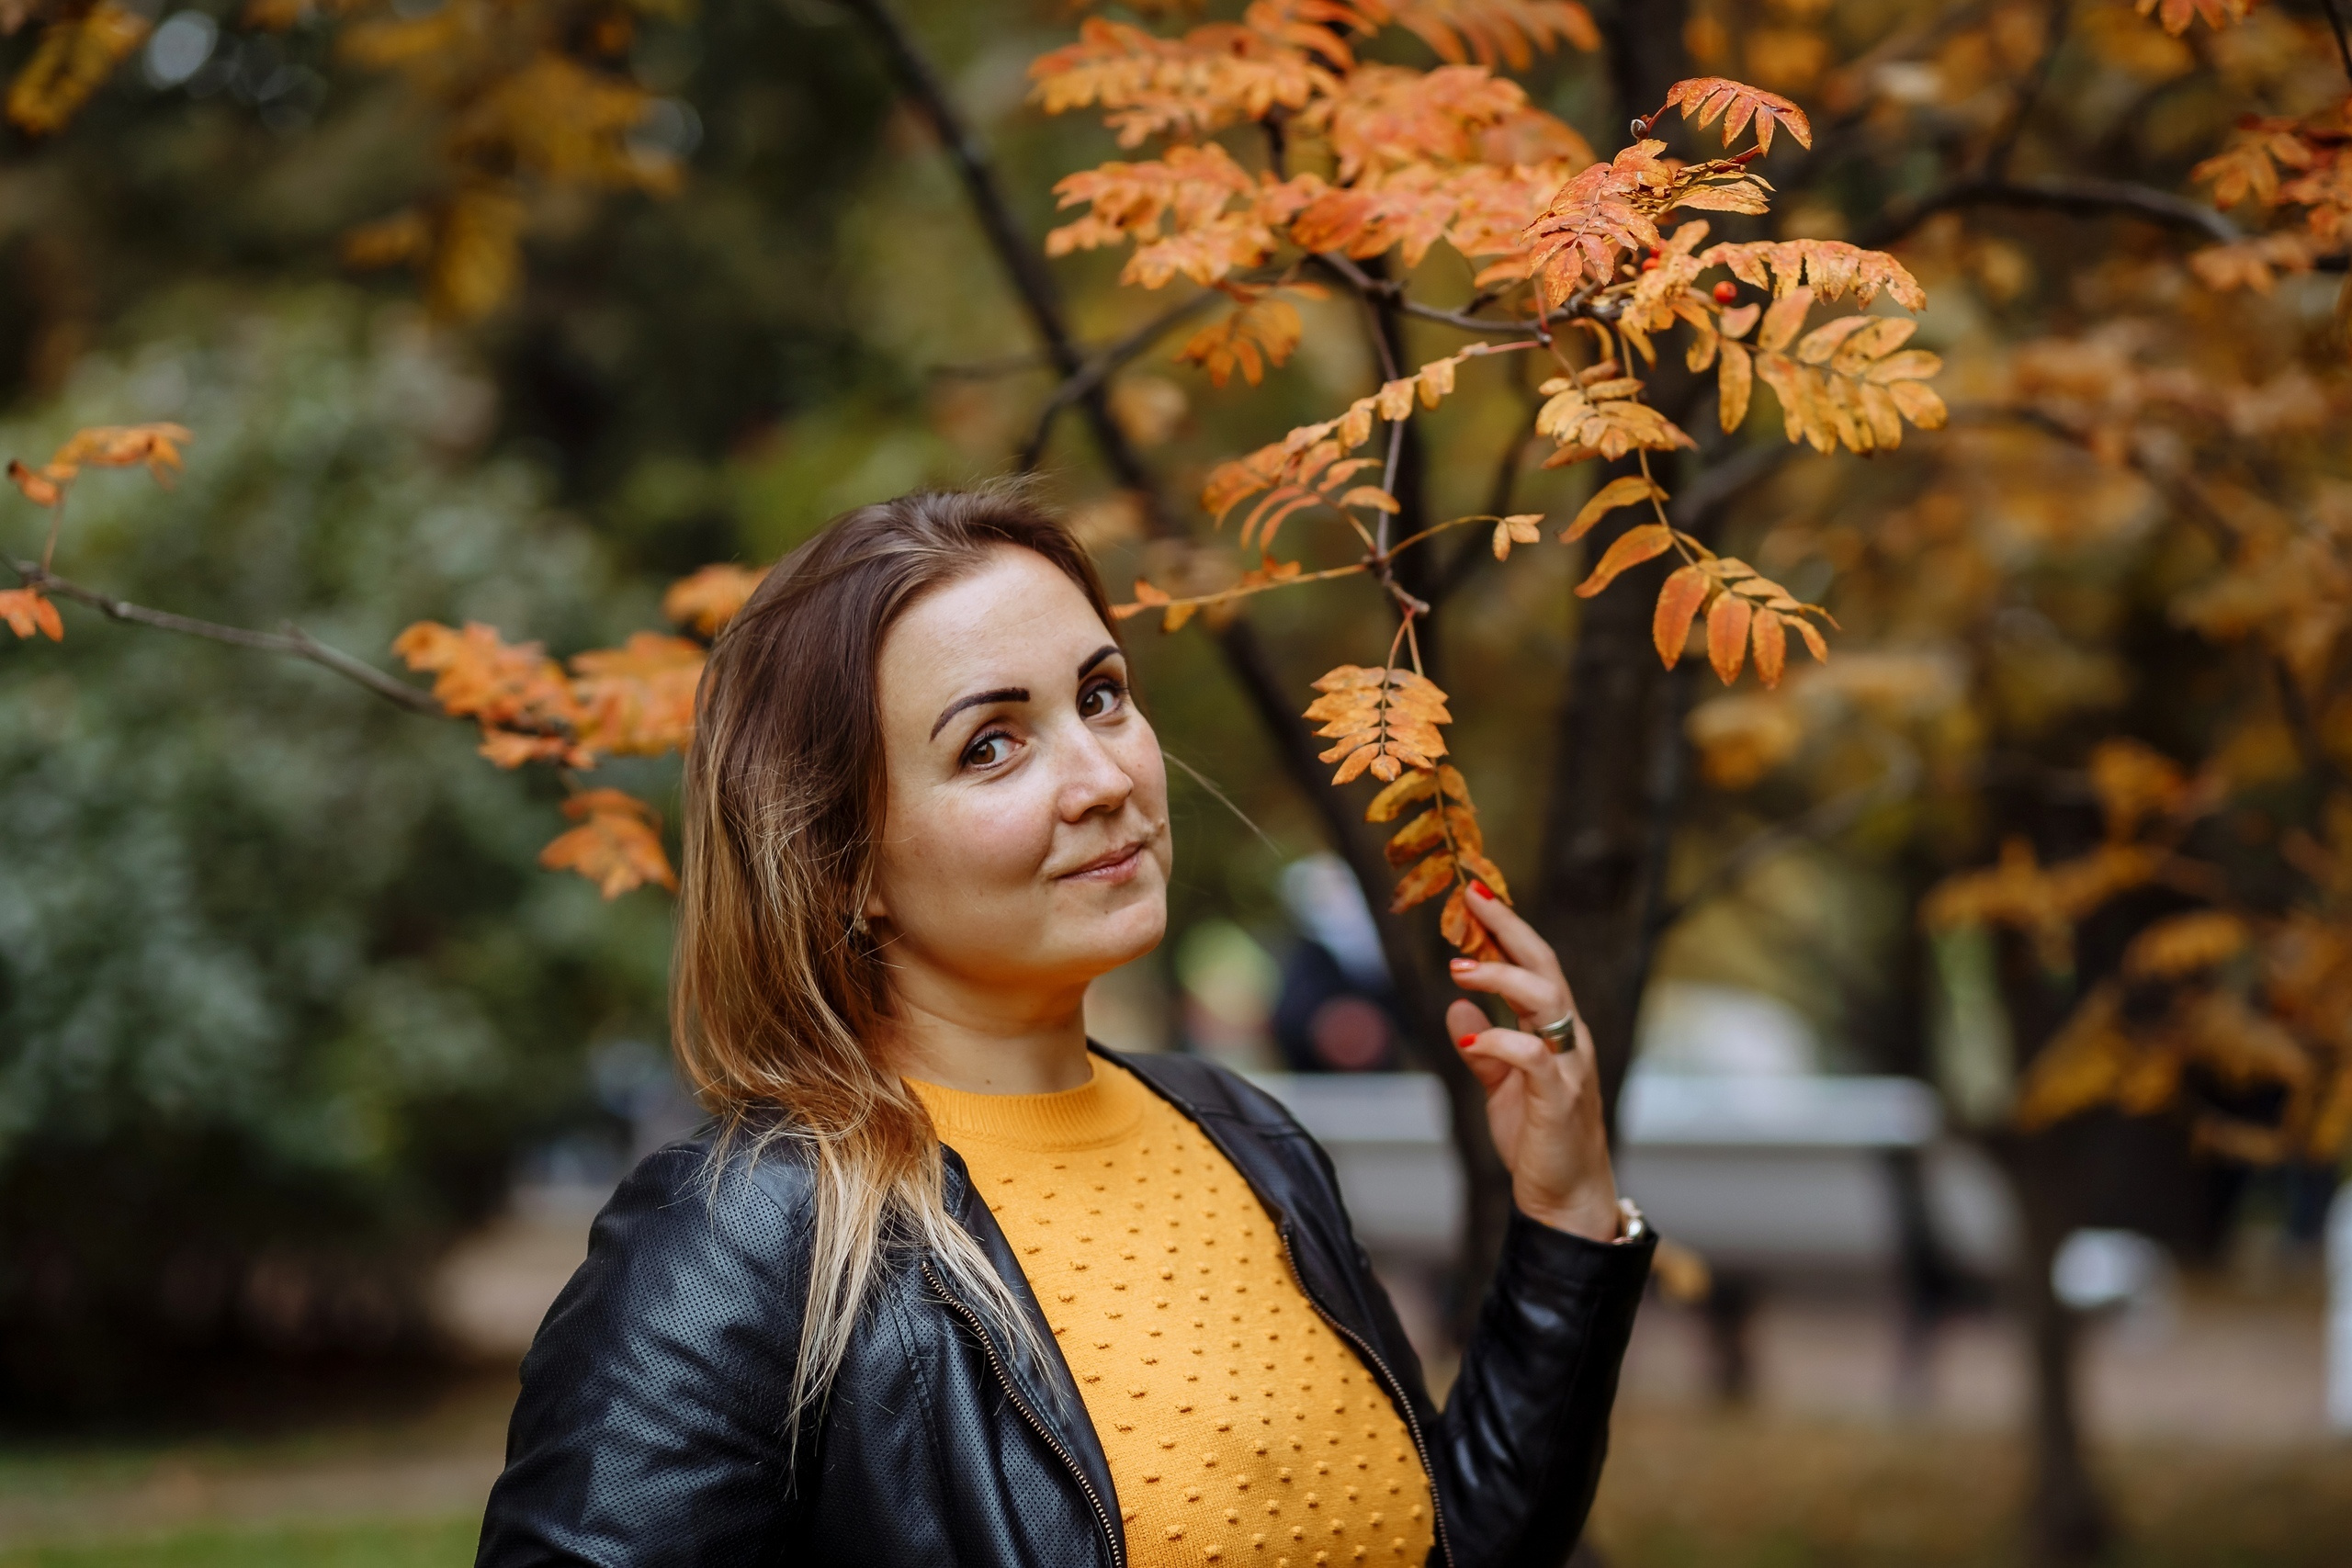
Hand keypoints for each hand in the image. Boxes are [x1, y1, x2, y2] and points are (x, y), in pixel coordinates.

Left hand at [1445, 883, 1619, 1243]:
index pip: (1536, 966)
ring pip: (1546, 1001)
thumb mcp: (1500, 1084)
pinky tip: (1470, 1036)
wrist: (1565, 1197)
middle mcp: (1569, 1039)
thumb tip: (1457, 1005)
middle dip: (1509, 929)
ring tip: (1459, 967)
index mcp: (1557, 1031)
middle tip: (1471, 900)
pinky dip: (1499, 1040)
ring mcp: (1570, 1067)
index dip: (1508, 929)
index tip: (1476, 895)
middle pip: (1546, 967)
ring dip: (1502, 977)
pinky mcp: (1560, 1099)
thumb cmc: (1538, 1138)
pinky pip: (1533, 1057)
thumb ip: (1481, 1045)